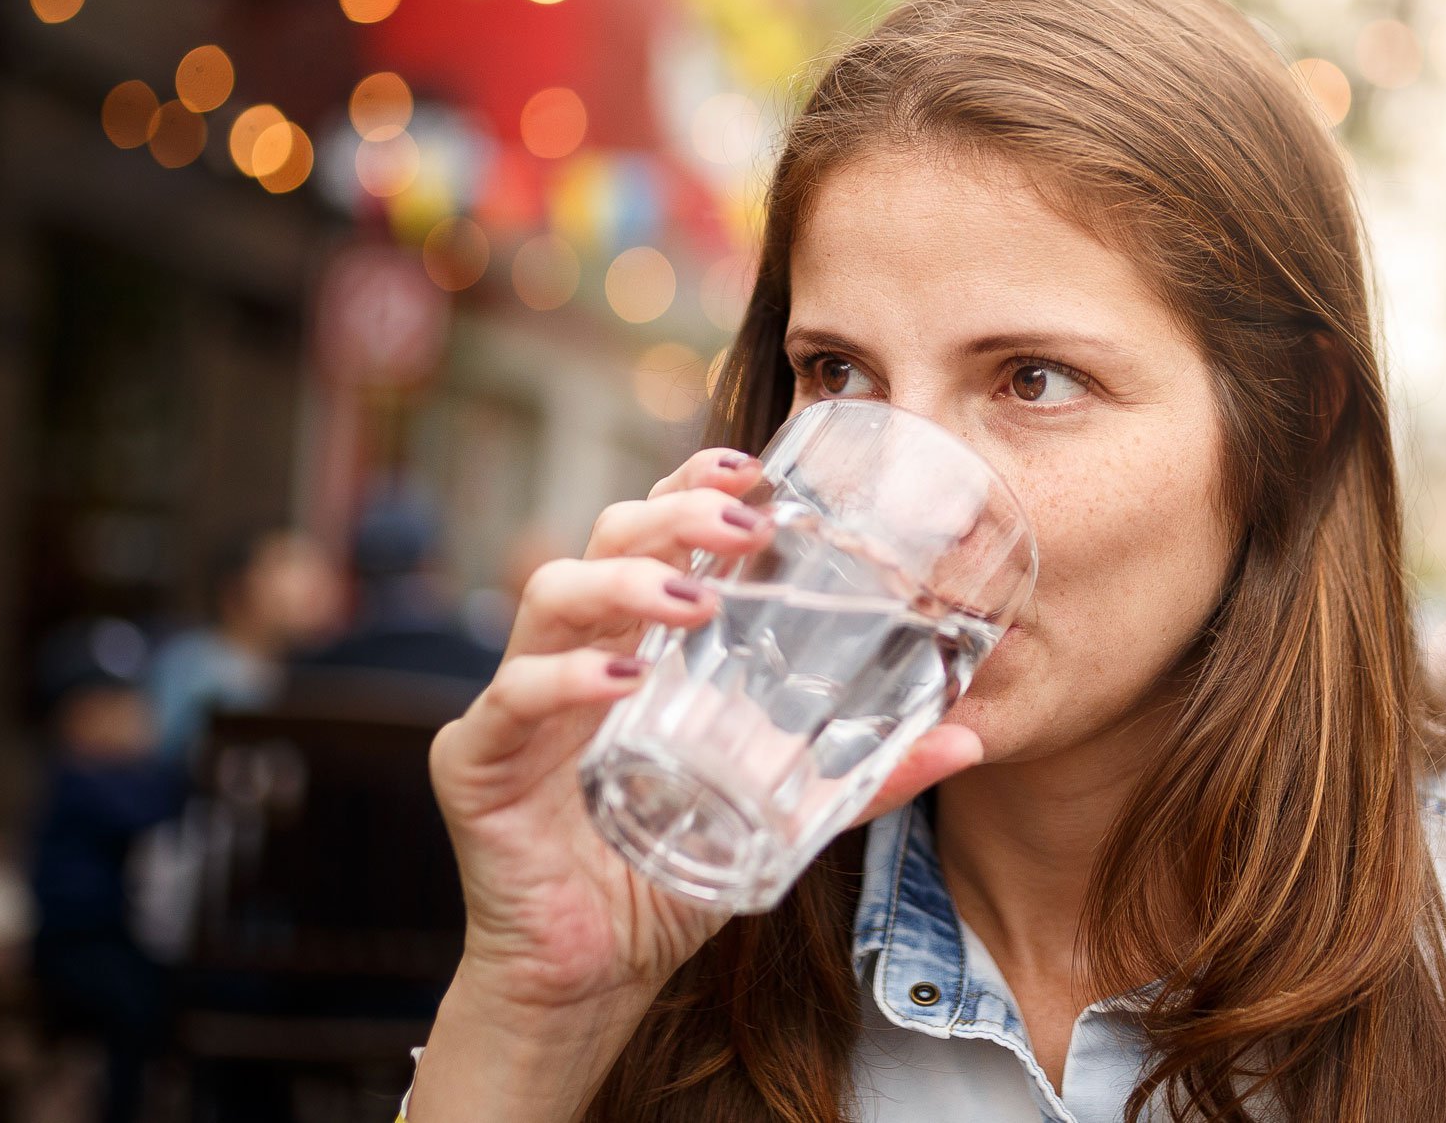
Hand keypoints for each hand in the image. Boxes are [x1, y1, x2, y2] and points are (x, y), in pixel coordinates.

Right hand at [426, 447, 983, 1014]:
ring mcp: (520, 701)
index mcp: (637, 643)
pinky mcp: (476, 761)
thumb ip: (863, 778)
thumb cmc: (671, 875)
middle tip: (741, 525)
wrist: (592, 978)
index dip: (692, 485)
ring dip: (626, 583)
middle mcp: (575, 652)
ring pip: (552, 595)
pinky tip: (624, 681)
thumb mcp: (779, 814)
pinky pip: (512, 696)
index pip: (654, 533)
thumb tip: (968, 742)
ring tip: (695, 599)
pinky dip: (566, 678)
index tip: (752, 468)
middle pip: (604, 539)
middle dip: (672, 515)